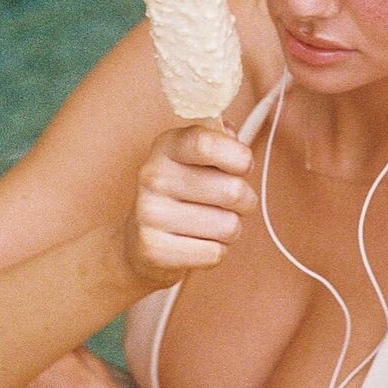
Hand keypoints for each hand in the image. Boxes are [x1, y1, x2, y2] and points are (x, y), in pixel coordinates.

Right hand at [123, 119, 257, 291]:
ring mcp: (150, 214)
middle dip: (245, 201)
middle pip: (232, 190)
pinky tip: (197, 242)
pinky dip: (216, 251)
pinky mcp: (155, 249)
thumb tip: (233, 135)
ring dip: (231, 228)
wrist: (141, 241)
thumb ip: (219, 140)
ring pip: (229, 226)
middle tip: (230, 203)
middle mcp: (153, 177)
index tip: (244, 165)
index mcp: (166, 147)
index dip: (238, 156)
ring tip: (211, 223)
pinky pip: (215, 253)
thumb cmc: (182, 194)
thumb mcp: (195, 159)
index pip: (206, 143)